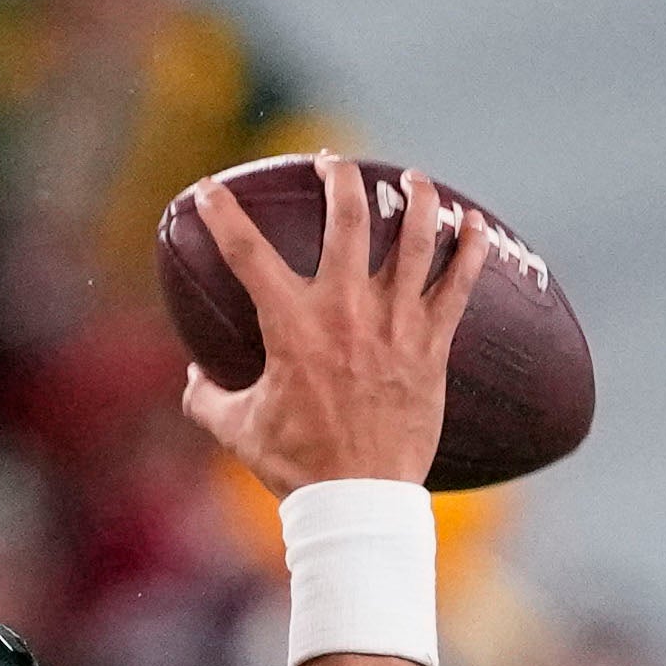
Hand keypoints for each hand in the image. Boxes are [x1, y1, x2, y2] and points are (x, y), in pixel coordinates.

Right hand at [179, 159, 490, 498]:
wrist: (359, 501)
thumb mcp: (237, 430)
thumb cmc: (296, 466)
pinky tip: (473, 221)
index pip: (247, 251)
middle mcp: (345, 310)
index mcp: (291, 325)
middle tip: (333, 165)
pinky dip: (469, 248)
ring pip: (413, 237)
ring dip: (414, 198)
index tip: (210, 190)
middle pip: (347, 217)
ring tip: (411, 179)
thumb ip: (206, 398)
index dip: (223, 213)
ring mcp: (395, 323)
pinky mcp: (431, 344)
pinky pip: (460, 283)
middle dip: (339, 178)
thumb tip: (192, 378)